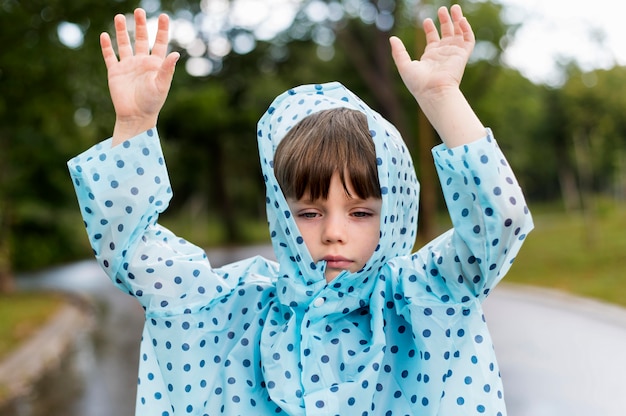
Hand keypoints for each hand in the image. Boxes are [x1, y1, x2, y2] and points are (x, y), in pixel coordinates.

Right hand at [100, 8, 179, 144]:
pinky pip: (110, 56)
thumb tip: (176, 53)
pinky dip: (107, 46)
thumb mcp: (162, 85)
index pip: (159, 42)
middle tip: (139, 10)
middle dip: (140, 25)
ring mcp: (128, 66)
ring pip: (124, 44)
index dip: (162, 29)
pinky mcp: (115, 72)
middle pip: (141, 38)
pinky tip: (104, 35)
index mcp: (155, 64)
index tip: (164, 16)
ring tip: (119, 16)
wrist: (135, 116)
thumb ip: (167, 69)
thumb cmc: (152, 102)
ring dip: (122, 31)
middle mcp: (141, 62)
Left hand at [389, 4, 483, 147]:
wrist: (433, 91)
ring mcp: (453, 53)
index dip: (430, 28)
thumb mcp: (404, 65)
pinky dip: (466, 28)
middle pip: (446, 33)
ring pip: (458, 33)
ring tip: (454, 8)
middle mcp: (443, 54)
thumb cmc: (418, 83)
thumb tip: (392, 38)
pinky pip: (468, 39)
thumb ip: (399, 52)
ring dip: (457, 20)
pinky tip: (461, 19)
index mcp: (430, 56)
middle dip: (445, 20)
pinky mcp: (462, 55)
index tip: (426, 20)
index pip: (433, 39)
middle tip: (442, 9)